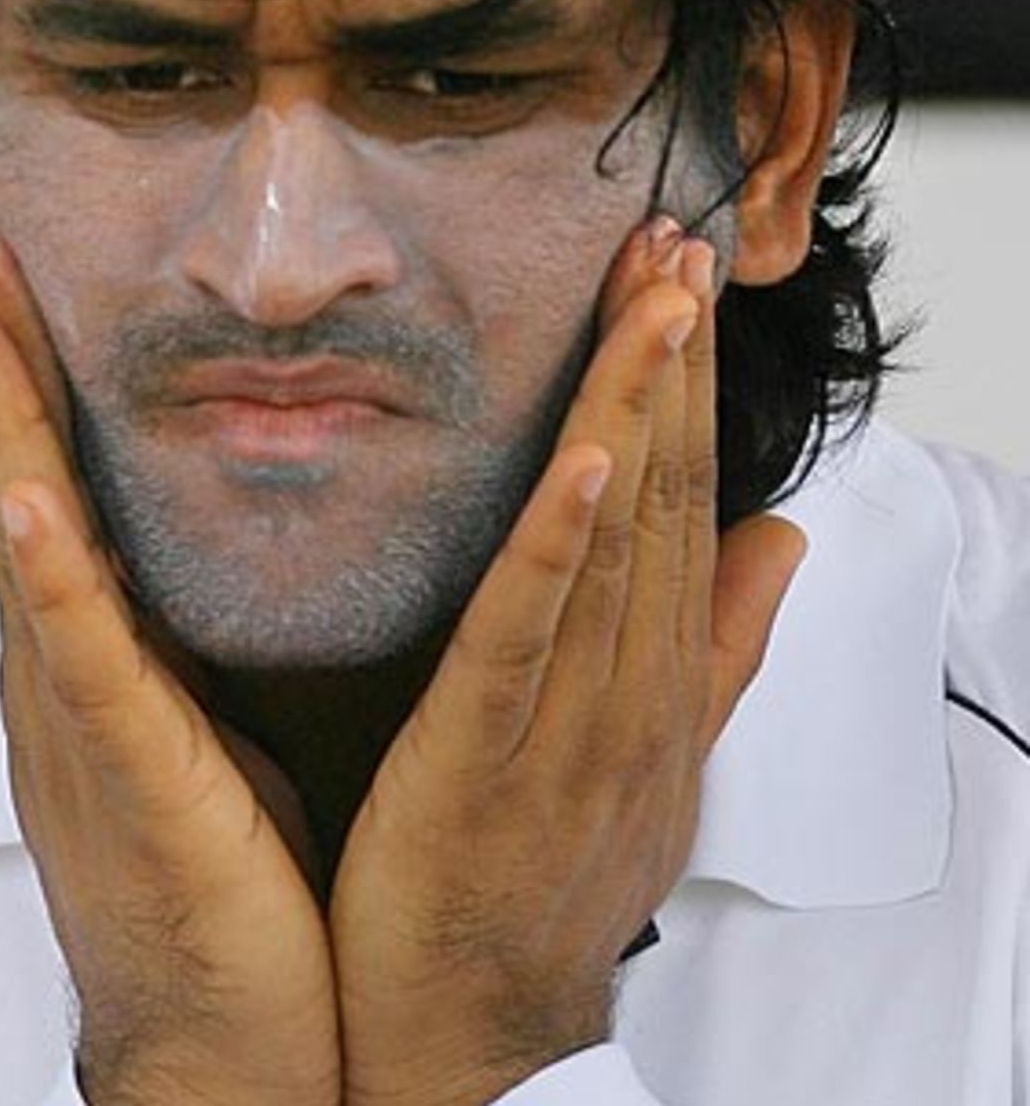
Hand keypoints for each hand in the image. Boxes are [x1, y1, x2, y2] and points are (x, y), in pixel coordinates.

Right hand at [0, 223, 340, 1105]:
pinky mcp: (126, 776)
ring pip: (26, 547)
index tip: (17, 280)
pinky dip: (48, 576)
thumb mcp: (205, 718)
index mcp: (99, 654)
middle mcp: (68, 672)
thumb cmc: (222, 878)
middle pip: (19, 489)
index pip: (54, 486)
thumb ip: (188, 626)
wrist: (227, 1039)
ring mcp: (80, 720)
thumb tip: (210, 533)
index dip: (29, 381)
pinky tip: (25, 498)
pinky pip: (82, 662)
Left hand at [329, 220, 806, 1105]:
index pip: (685, 497)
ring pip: (615, 541)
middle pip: (663, 493)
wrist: (485, 1030)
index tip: (690, 278)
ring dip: (635, 409)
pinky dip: (560, 539)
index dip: (691, 383)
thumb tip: (780, 538)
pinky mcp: (483, 750)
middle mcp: (632, 683)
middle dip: (673, 360)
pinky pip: (526, 631)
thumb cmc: (557, 881)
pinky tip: (583, 453)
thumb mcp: (660, 755)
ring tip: (653, 297)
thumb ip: (719, 644)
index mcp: (658, 675)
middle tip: (678, 237)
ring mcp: (568, 718)